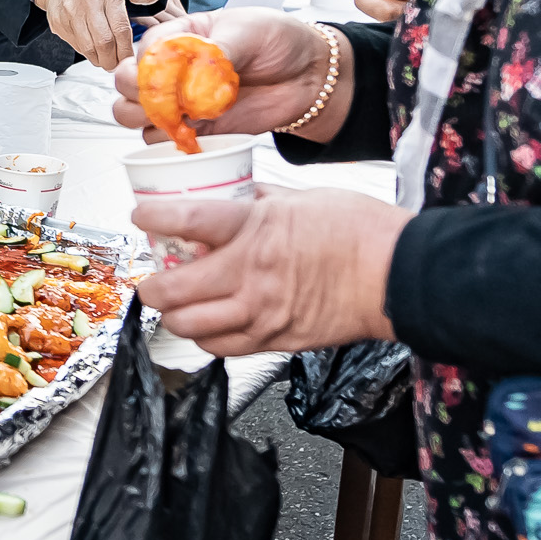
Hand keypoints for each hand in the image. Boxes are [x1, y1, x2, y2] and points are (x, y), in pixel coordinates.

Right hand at [33, 0, 131, 70]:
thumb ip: (121, 21)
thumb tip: (127, 51)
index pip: (121, 30)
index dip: (125, 51)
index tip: (127, 60)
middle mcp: (89, 1)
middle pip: (104, 43)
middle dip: (111, 60)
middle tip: (114, 65)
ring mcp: (71, 12)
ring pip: (89, 48)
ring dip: (99, 60)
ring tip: (104, 61)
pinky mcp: (58, 22)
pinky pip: (76, 46)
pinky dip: (86, 53)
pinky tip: (91, 50)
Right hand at [112, 8, 347, 141]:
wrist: (309, 76)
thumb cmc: (278, 42)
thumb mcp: (248, 30)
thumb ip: (217, 52)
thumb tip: (193, 81)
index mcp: (179, 37)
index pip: (141, 51)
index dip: (146, 66)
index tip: (170, 74)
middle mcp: (172, 70)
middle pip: (124, 85)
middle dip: (137, 94)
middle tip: (166, 100)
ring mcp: (181, 102)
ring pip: (133, 116)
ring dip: (147, 119)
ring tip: (180, 118)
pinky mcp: (196, 130)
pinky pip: (163, 142)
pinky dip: (169, 142)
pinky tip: (194, 134)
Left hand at [133, 188, 405, 354]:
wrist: (400, 275)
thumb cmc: (361, 231)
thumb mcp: (301, 197)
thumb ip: (258, 198)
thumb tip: (232, 191)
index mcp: (254, 229)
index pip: (184, 221)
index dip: (151, 217)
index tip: (140, 214)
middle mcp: (250, 275)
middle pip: (172, 289)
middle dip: (150, 284)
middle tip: (149, 276)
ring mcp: (260, 313)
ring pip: (189, 326)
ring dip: (172, 315)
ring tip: (172, 304)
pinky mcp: (275, 341)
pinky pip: (222, 348)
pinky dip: (205, 338)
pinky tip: (206, 325)